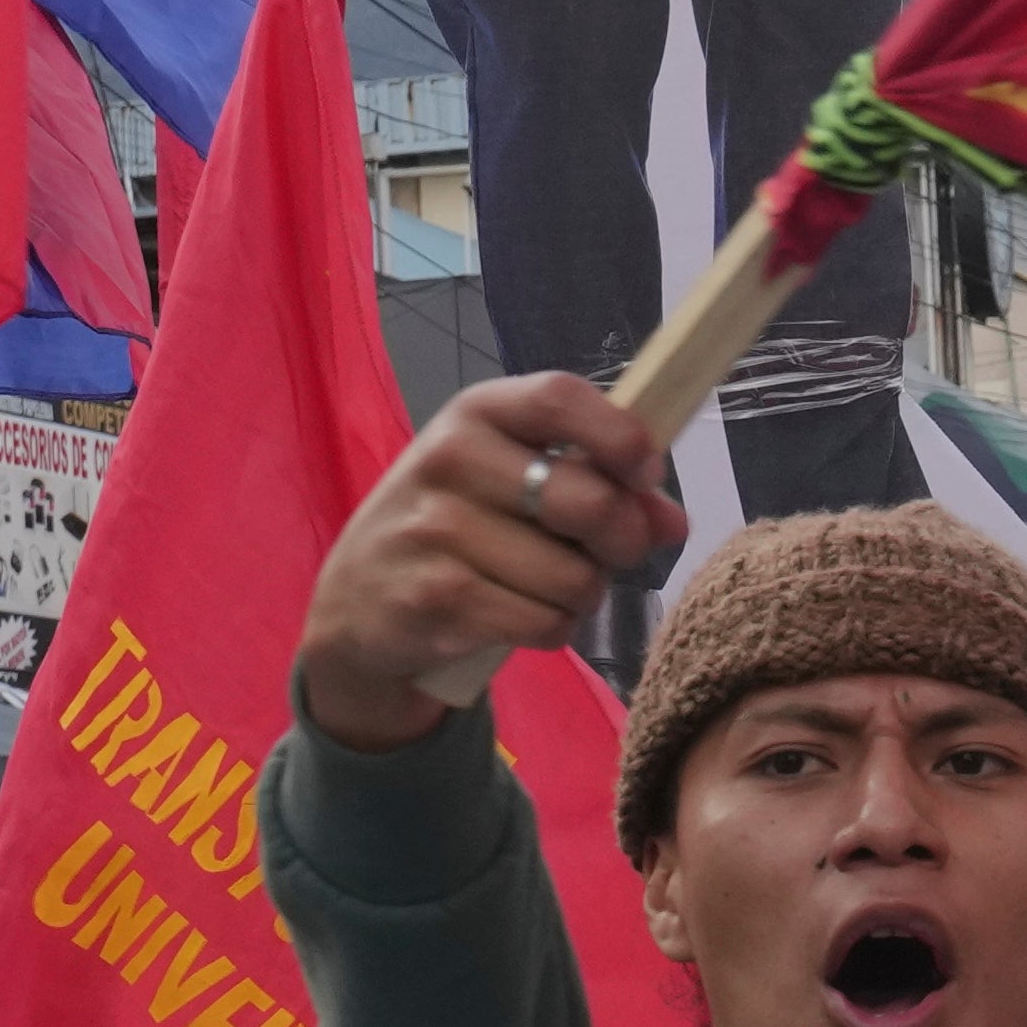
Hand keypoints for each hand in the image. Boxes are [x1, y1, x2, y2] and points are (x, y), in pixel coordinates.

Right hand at [294, 376, 684, 746]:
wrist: (355, 606)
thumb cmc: (455, 530)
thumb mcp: (512, 487)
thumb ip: (599, 488)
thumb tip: (672, 520)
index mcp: (476, 413)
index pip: (559, 396)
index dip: (620, 436)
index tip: (646, 473)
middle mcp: (448, 459)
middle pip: (584, 499)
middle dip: (621, 540)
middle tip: (608, 555)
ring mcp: (434, 530)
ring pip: (573, 576)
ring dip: (582, 595)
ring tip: (548, 589)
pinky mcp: (433, 599)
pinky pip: (543, 621)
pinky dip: (551, 629)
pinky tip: (521, 618)